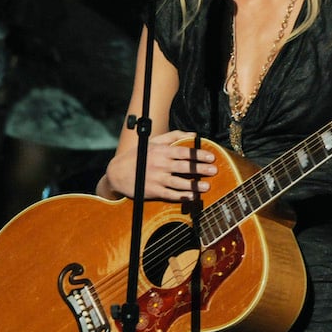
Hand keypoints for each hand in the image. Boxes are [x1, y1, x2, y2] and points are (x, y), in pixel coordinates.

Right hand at [103, 130, 217, 201]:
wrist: (117, 173)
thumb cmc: (139, 155)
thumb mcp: (154, 142)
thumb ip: (174, 136)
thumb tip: (194, 135)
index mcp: (161, 151)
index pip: (183, 152)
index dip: (198, 154)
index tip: (211, 156)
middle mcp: (159, 165)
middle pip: (184, 167)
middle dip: (200, 169)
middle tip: (214, 170)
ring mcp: (156, 179)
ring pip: (178, 182)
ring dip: (193, 185)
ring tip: (207, 186)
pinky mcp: (152, 191)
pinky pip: (170, 194)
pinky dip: (181, 196)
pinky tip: (192, 197)